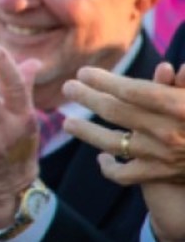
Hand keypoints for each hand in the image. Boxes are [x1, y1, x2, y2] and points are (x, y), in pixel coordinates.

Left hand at [65, 63, 184, 241]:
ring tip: (67, 123)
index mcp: (177, 106)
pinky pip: (126, 175)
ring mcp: (160, 155)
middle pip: (115, 111)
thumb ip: (181, 84)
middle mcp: (165, 131)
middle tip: (68, 87)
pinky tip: (102, 158)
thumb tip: (165, 67)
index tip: (83, 72)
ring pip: (113, 143)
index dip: (104, 81)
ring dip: (87, 132)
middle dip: (87, 97)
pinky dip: (110, 168)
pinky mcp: (160, 175)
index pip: (131, 90)